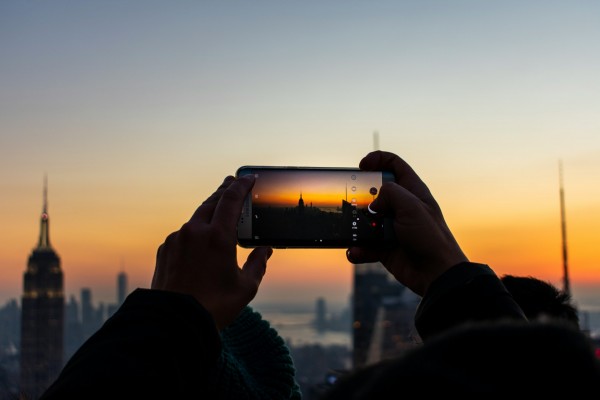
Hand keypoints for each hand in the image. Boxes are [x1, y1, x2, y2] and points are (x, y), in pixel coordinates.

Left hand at [151, 175, 272, 329]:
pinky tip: (199, 240)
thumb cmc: (214, 306)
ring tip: (218, 212)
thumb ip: (258, 264)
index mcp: (218, 237)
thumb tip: (265, 250)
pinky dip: (194, 232)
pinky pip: (183, 234)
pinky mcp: (164, 250)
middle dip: (224, 191)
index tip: (248, 177)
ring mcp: (176, 239)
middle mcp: (195, 232)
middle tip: (232, 183)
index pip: (231, 200)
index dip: (241, 185)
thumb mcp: (245, 287)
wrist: (173, 322)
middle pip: (211, 202)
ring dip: (208, 212)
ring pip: (196, 218)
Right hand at [347, 151, 467, 295]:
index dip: (378, 159)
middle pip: (375, 192)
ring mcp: (392, 227)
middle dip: (360, 195)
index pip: (394, 165)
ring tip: (350, 229)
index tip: (362, 165)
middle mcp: (401, 207)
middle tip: (350, 199)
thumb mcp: (411, 206)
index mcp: (412, 192)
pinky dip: (358, 248)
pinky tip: (355, 251)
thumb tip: (373, 204)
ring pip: (366, 220)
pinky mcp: (384, 247)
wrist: (435, 274)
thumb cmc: (430, 237)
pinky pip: (365, 244)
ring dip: (355, 225)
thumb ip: (389, 194)